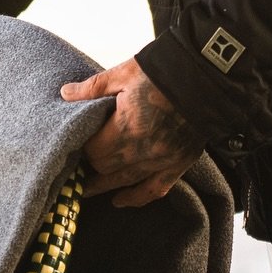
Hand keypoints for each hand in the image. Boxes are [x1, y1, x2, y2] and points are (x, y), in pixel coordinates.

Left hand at [61, 58, 204, 207]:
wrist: (205, 77)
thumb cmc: (163, 72)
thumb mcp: (124, 73)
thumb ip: (93, 88)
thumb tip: (66, 94)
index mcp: (127, 127)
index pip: (94, 150)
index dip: (82, 148)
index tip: (76, 142)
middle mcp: (143, 151)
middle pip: (106, 169)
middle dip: (91, 164)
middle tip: (80, 161)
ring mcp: (161, 160)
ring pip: (125, 182)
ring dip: (104, 185)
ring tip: (87, 188)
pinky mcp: (177, 164)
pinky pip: (154, 190)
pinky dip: (136, 198)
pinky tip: (120, 200)